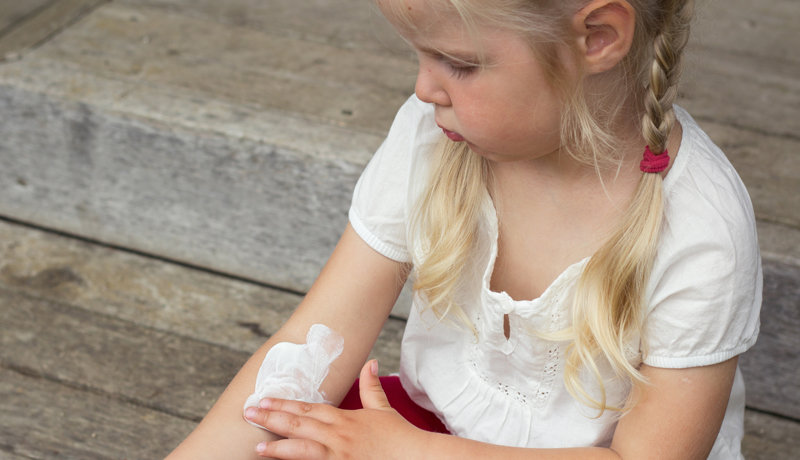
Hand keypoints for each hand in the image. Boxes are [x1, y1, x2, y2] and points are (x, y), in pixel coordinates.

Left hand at [244, 360, 426, 458]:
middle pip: (299, 425)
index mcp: (345, 420)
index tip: (263, 400)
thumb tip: (371, 363)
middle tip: (248, 413)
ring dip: (278, 448)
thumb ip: (371, 387)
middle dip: (272, 419)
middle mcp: (339, 437)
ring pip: (303, 450)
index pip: (307, 409)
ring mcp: (340, 457)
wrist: (417, 458)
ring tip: (257, 445)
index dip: (284, 405)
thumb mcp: (383, 410)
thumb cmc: (399, 437)